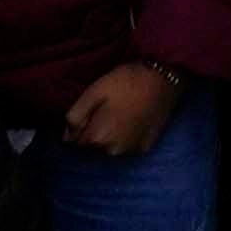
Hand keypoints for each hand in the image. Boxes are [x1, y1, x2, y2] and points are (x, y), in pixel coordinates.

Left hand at [56, 61, 188, 163]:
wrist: (164, 79)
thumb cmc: (126, 81)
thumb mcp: (94, 91)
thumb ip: (75, 116)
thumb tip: (66, 137)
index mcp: (97, 138)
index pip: (75, 144)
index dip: (78, 129)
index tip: (88, 114)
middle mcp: (113, 151)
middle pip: (93, 148)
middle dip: (93, 134)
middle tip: (104, 111)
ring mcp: (131, 152)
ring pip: (110, 149)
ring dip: (110, 138)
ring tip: (119, 116)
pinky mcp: (145, 148)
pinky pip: (127, 147)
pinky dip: (126, 139)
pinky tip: (132, 122)